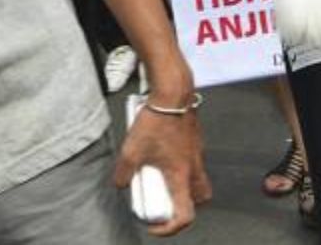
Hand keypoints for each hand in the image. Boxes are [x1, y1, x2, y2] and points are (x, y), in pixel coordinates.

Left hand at [115, 92, 211, 236]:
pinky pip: (192, 160)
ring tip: (160, 175)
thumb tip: (121, 183)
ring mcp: (197, 153)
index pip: (185, 214)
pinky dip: (180, 164)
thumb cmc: (157, 120)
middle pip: (199, 199)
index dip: (171, 228)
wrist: (173, 93)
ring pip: (197, 179)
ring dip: (182, 184)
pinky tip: (162, 153)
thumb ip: (124, 173)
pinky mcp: (195, 140)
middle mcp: (194, 167)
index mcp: (181, 175)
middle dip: (184, 205)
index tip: (156, 225)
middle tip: (166, 201)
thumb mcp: (131, 150)